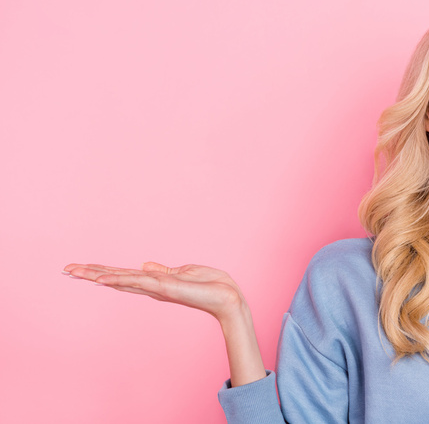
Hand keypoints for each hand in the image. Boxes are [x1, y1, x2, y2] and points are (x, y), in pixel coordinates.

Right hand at [63, 262, 246, 322]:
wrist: (227, 298)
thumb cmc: (211, 286)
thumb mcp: (184, 273)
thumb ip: (163, 271)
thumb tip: (145, 265)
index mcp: (155, 283)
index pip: (123, 275)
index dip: (102, 271)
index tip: (81, 267)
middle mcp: (151, 287)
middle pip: (115, 278)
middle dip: (90, 273)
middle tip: (65, 269)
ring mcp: (156, 289)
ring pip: (120, 279)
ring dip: (97, 274)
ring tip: (74, 271)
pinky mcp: (165, 288)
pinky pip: (138, 282)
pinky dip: (119, 279)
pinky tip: (101, 279)